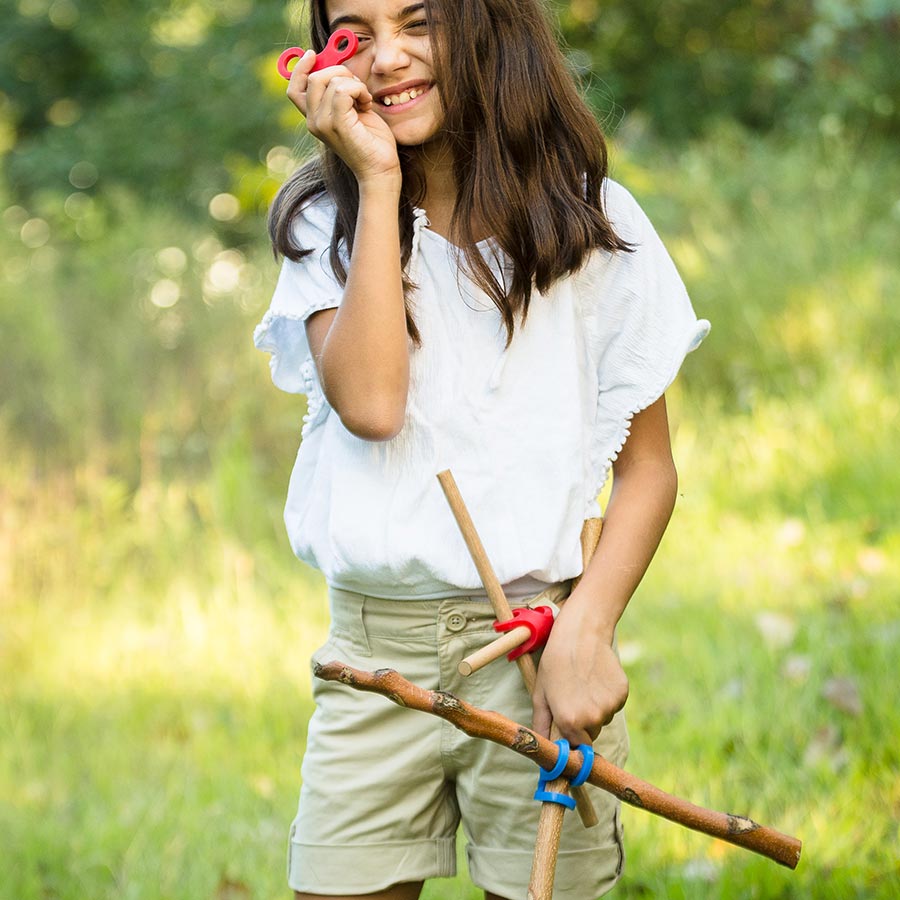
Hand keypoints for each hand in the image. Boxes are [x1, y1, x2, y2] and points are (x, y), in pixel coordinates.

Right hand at [286, 50, 400, 186]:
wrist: (380, 170)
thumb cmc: (371, 141)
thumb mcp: (352, 110)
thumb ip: (341, 92)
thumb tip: (339, 66)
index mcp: (314, 118)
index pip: (294, 88)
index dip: (301, 67)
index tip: (314, 55)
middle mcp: (313, 122)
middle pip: (313, 78)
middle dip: (338, 72)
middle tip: (357, 88)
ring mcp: (323, 124)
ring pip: (330, 80)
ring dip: (353, 83)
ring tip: (364, 100)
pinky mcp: (337, 124)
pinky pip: (343, 90)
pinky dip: (358, 90)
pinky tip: (366, 104)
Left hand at [531, 600, 628, 745]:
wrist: (580, 634)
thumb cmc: (555, 662)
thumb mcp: (540, 693)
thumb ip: (541, 725)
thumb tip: (541, 752)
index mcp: (569, 721)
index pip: (576, 747)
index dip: (571, 735)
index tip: (568, 723)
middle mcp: (592, 718)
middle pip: (591, 734)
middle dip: (583, 722)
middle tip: (573, 696)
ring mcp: (609, 706)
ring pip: (603, 718)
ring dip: (595, 708)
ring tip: (584, 683)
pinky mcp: (622, 694)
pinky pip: (614, 705)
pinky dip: (607, 697)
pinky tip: (596, 678)